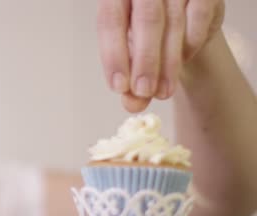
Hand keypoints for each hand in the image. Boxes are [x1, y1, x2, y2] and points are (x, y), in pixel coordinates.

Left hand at [97, 0, 224, 111]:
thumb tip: (132, 104)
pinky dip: (190, 44)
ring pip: (174, 21)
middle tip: (144, 92)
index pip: (110, 21)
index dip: (114, 55)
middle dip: (145, 61)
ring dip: (168, 62)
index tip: (119, 87)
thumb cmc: (147, 36)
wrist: (184, 18)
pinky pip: (199, 17)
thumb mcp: (130, 56)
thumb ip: (129, 79)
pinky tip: (183, 61)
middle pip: (146, 19)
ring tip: (162, 92)